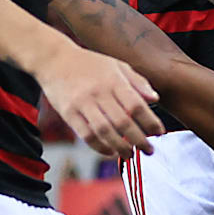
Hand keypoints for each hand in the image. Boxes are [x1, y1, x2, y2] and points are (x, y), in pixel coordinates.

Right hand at [32, 40, 164, 155]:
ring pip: (105, 132)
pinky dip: (100, 147)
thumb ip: (137, 82)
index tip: (159, 133)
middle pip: (123, 122)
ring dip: (120, 147)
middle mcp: (98, 92)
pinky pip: (86, 135)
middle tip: (149, 150)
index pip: (137, 105)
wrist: (54, 59)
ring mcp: (82, 104)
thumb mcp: (117, 65)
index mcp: (113, 80)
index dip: (150, 121)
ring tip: (130, 155)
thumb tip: (155, 99)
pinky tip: (110, 152)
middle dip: (139, 140)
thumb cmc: (90, 64)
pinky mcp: (68, 113)